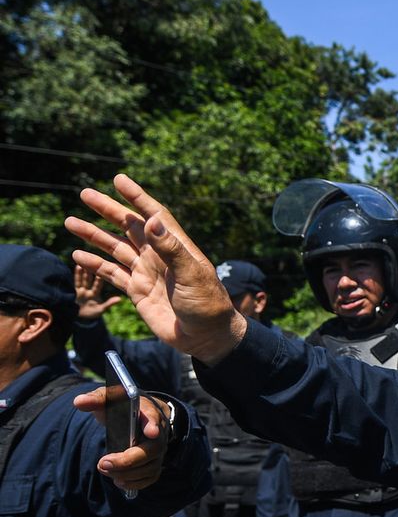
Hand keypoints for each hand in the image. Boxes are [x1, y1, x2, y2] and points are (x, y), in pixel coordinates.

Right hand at [66, 175, 246, 363]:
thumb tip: (151, 219)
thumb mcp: (192, 274)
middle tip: (85, 194)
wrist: (206, 336)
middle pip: (128, 226)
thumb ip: (171, 248)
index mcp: (174, 246)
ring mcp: (146, 272)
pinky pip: (111, 273)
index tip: (119, 179)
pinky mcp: (137, 291)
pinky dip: (94, 265)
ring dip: (93, 235)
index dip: (137, 197)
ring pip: (115, 248)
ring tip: (70, 222)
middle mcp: (158, 255)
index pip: (153, 214)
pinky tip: (77, 256)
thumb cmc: (207, 304)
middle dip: (107, 210)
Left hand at [72, 388, 169, 489]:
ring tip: (103, 470)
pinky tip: (118, 480)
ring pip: (150, 467)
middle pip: (152, 450)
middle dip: (127, 460)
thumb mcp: (109, 399)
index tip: (151, 432)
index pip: (153, 418)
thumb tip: (79, 402)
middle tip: (102, 463)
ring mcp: (158, 451)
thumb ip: (96, 399)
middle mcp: (158, 434)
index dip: (153, 425)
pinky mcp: (154, 464)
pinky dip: (134, 483)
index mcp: (148, 413)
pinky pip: (150, 478)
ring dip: (126, 473)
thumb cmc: (123, 407)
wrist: (141, 417)